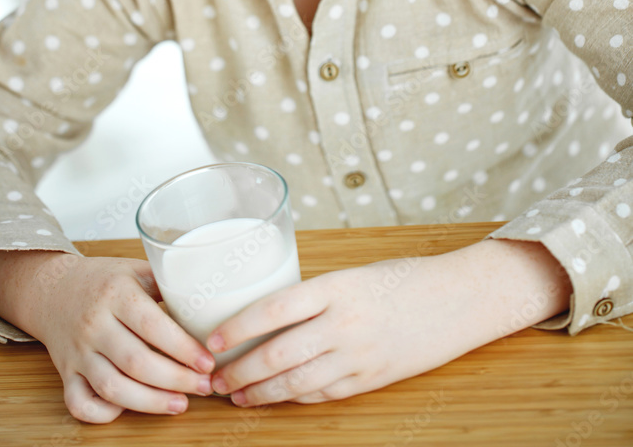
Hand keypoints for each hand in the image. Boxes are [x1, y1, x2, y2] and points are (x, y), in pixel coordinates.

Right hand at [10, 253, 216, 422]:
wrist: (53, 289)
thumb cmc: (103, 279)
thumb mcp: (134, 269)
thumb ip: (167, 283)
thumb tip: (210, 297)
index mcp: (116, 294)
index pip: (152, 326)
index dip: (182, 348)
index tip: (208, 361)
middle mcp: (94, 325)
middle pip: (136, 362)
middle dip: (175, 380)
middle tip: (204, 386)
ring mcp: (78, 352)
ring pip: (112, 388)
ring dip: (149, 402)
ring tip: (180, 404)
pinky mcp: (65, 374)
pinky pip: (79, 403)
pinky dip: (103, 414)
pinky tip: (128, 410)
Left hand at [205, 239, 571, 405]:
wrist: (459, 299)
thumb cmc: (405, 278)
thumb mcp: (356, 274)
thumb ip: (317, 294)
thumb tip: (270, 312)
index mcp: (336, 287)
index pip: (273, 308)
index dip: (238, 328)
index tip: (213, 340)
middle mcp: (344, 322)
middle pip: (278, 352)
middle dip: (240, 371)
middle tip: (215, 378)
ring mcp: (359, 355)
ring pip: (296, 381)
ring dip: (261, 392)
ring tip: (238, 395)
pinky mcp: (372, 379)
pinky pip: (324, 393)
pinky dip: (295, 397)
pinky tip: (277, 397)